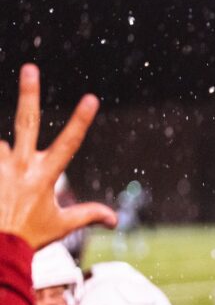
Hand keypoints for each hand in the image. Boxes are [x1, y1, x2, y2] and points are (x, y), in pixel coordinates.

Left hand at [0, 65, 115, 248]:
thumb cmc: (29, 236)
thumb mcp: (62, 226)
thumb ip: (88, 214)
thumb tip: (114, 218)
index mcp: (45, 176)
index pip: (69, 143)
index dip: (81, 120)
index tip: (91, 98)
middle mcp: (21, 166)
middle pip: (27, 123)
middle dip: (30, 94)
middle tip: (31, 68)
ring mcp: (0, 168)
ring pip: (0, 144)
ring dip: (3, 154)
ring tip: (9, 186)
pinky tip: (1, 166)